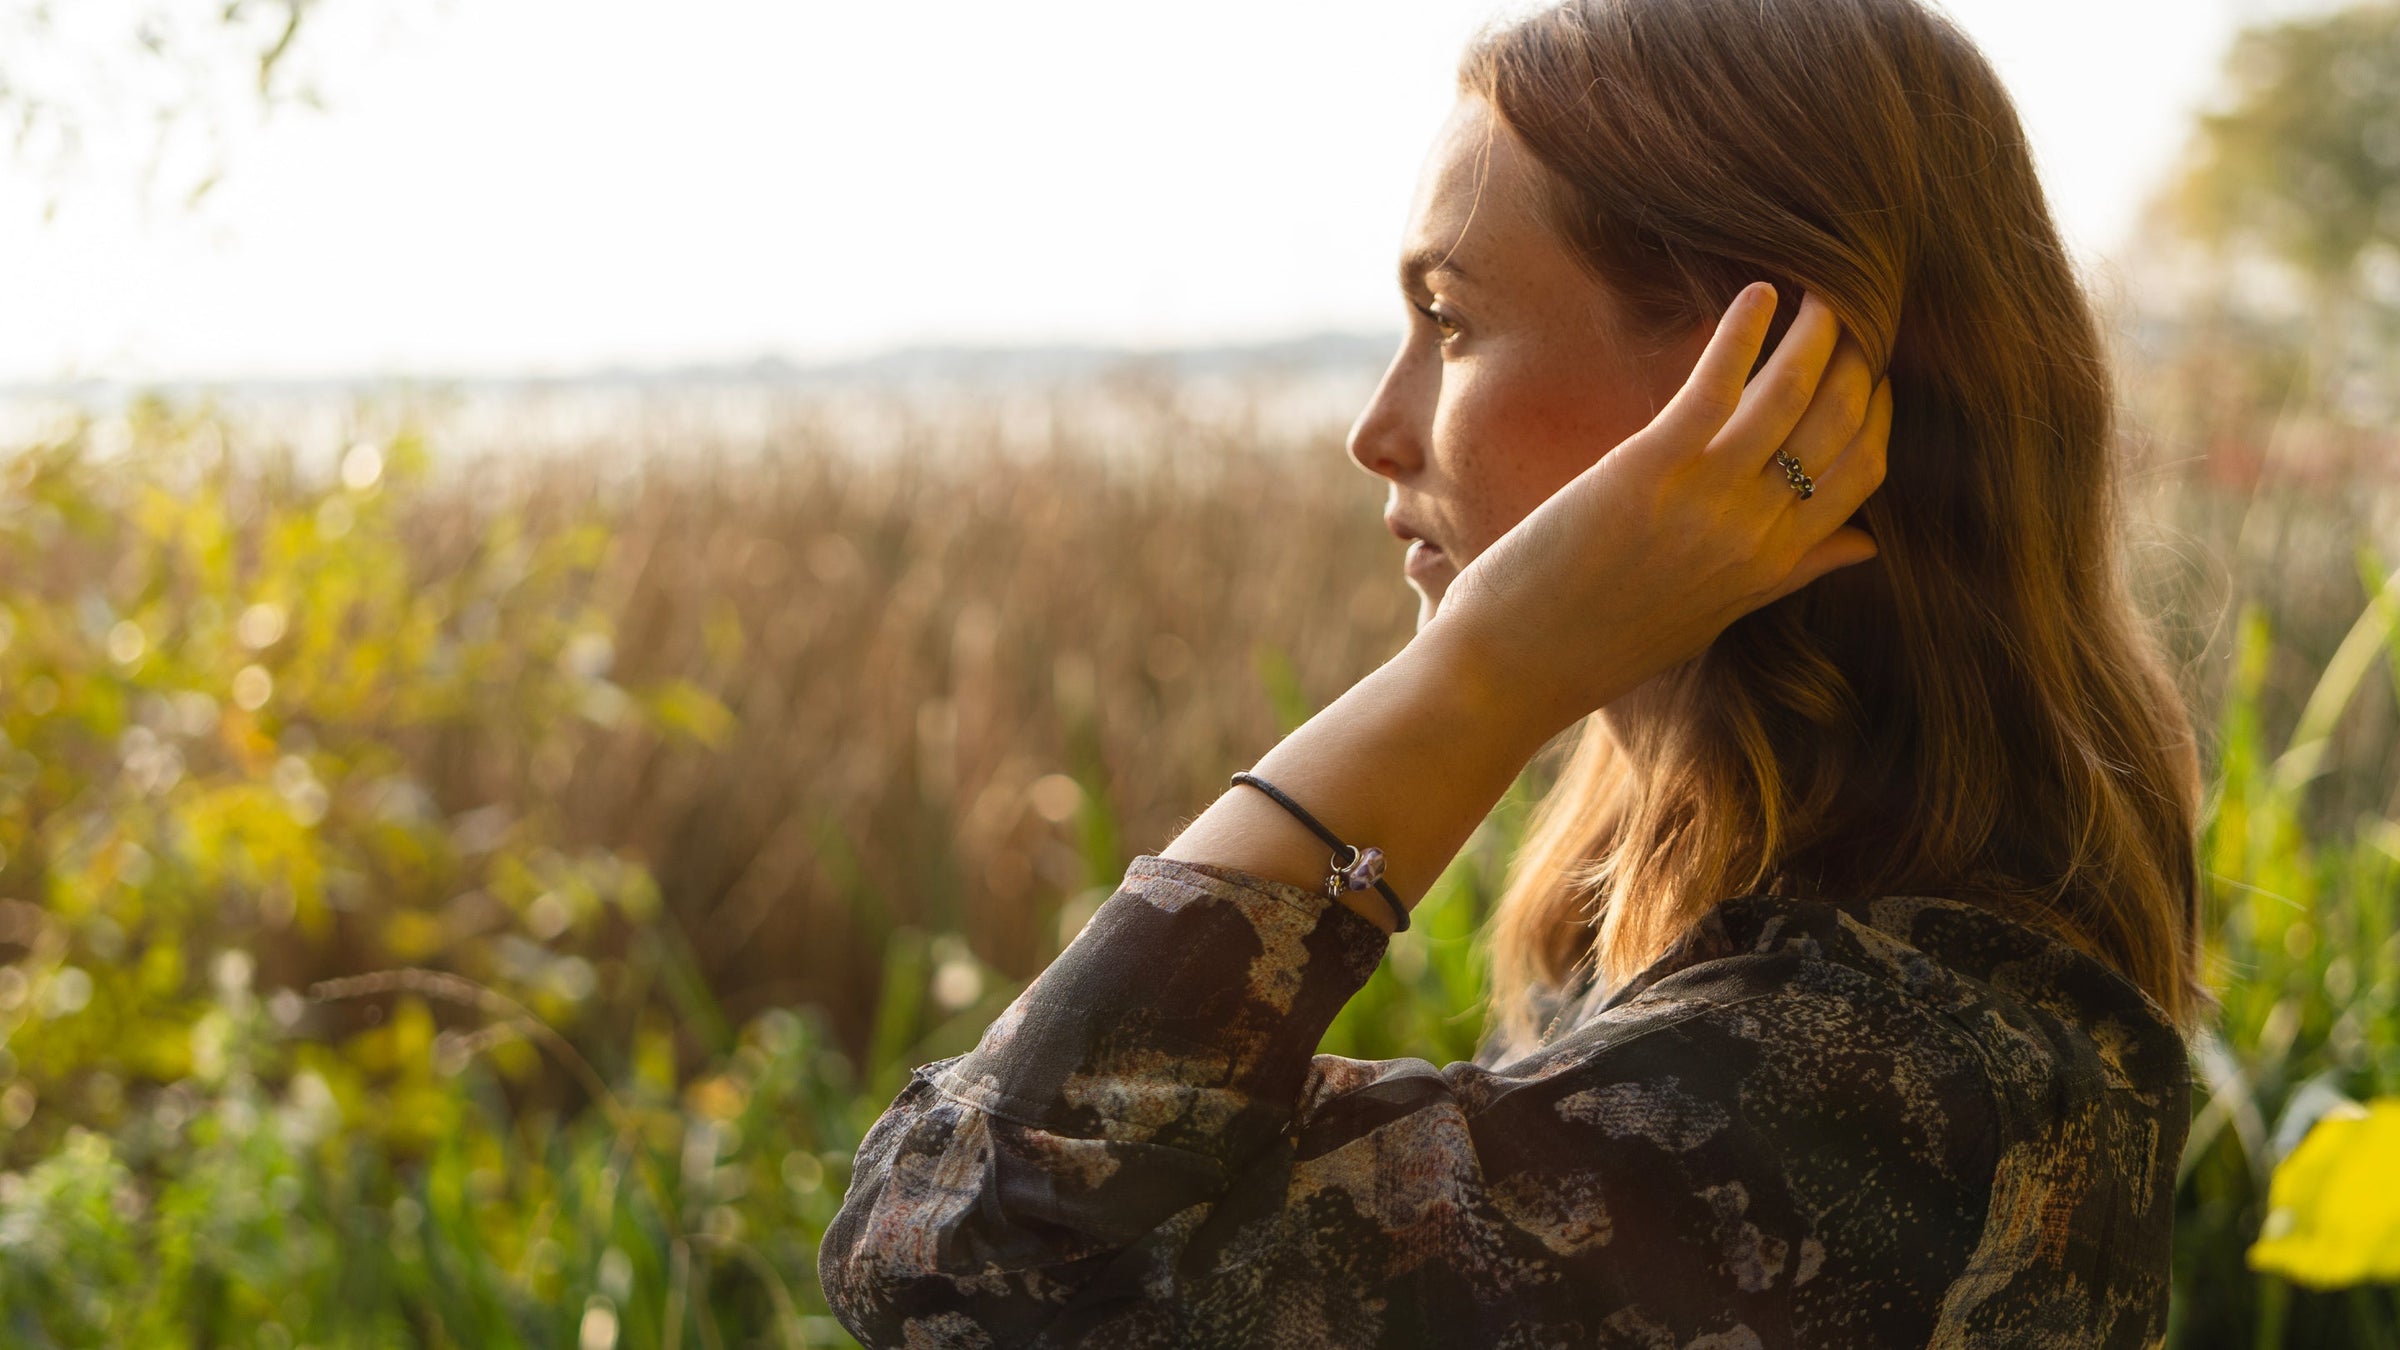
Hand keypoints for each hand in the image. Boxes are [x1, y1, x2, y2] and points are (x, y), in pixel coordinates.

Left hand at [1425, 284, 1890, 739]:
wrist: (1514, 667)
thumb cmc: (1603, 643)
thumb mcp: (1715, 615)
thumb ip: (1790, 571)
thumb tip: (1866, 546)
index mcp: (1770, 566)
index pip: (1860, 475)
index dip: (1877, 414)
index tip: (1874, 372)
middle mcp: (1752, 532)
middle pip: (1837, 428)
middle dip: (1857, 363)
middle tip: (1855, 314)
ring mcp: (1704, 500)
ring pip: (1790, 397)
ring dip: (1816, 334)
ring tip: (1824, 292)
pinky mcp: (1646, 469)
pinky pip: (1715, 386)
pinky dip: (1743, 332)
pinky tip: (1759, 293)